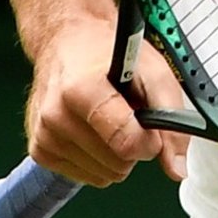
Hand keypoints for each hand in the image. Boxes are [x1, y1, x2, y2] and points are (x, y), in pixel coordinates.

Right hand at [25, 16, 189, 186]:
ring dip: (115, 152)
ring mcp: (44, 136)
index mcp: (81, 90)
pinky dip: (98, 158)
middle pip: (117, 164)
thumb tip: (178, 168)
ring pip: (104, 176)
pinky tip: (93, 129)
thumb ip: (172, 117)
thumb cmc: (107, 53)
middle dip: (133, 144)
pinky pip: (87, 177)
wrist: (68, 40)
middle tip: (127, 112)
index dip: (149, 141)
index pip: (125, 142)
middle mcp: (55, 115)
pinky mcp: (39, 151)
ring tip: (108, 117)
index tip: (151, 127)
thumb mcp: (153, 70)